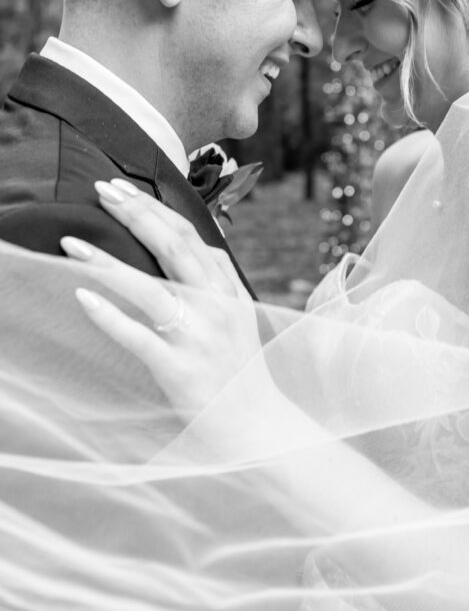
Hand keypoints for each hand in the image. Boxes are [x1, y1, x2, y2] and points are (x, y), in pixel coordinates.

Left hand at [62, 179, 260, 418]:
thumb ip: (218, 276)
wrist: (255, 422)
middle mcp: (216, 305)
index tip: (120, 189)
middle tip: (100, 191)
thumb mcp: (239, 312)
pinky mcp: (179, 368)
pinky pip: (138, 337)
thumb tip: (192, 241)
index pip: (187, 234)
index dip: (152, 208)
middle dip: (134, 214)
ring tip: (72, 244)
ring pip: (150, 288)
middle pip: (172, 248)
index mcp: (226, 288)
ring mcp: (198, 336)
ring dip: (107, 262)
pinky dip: (109, 316)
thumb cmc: (238, 367)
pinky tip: (83, 297)